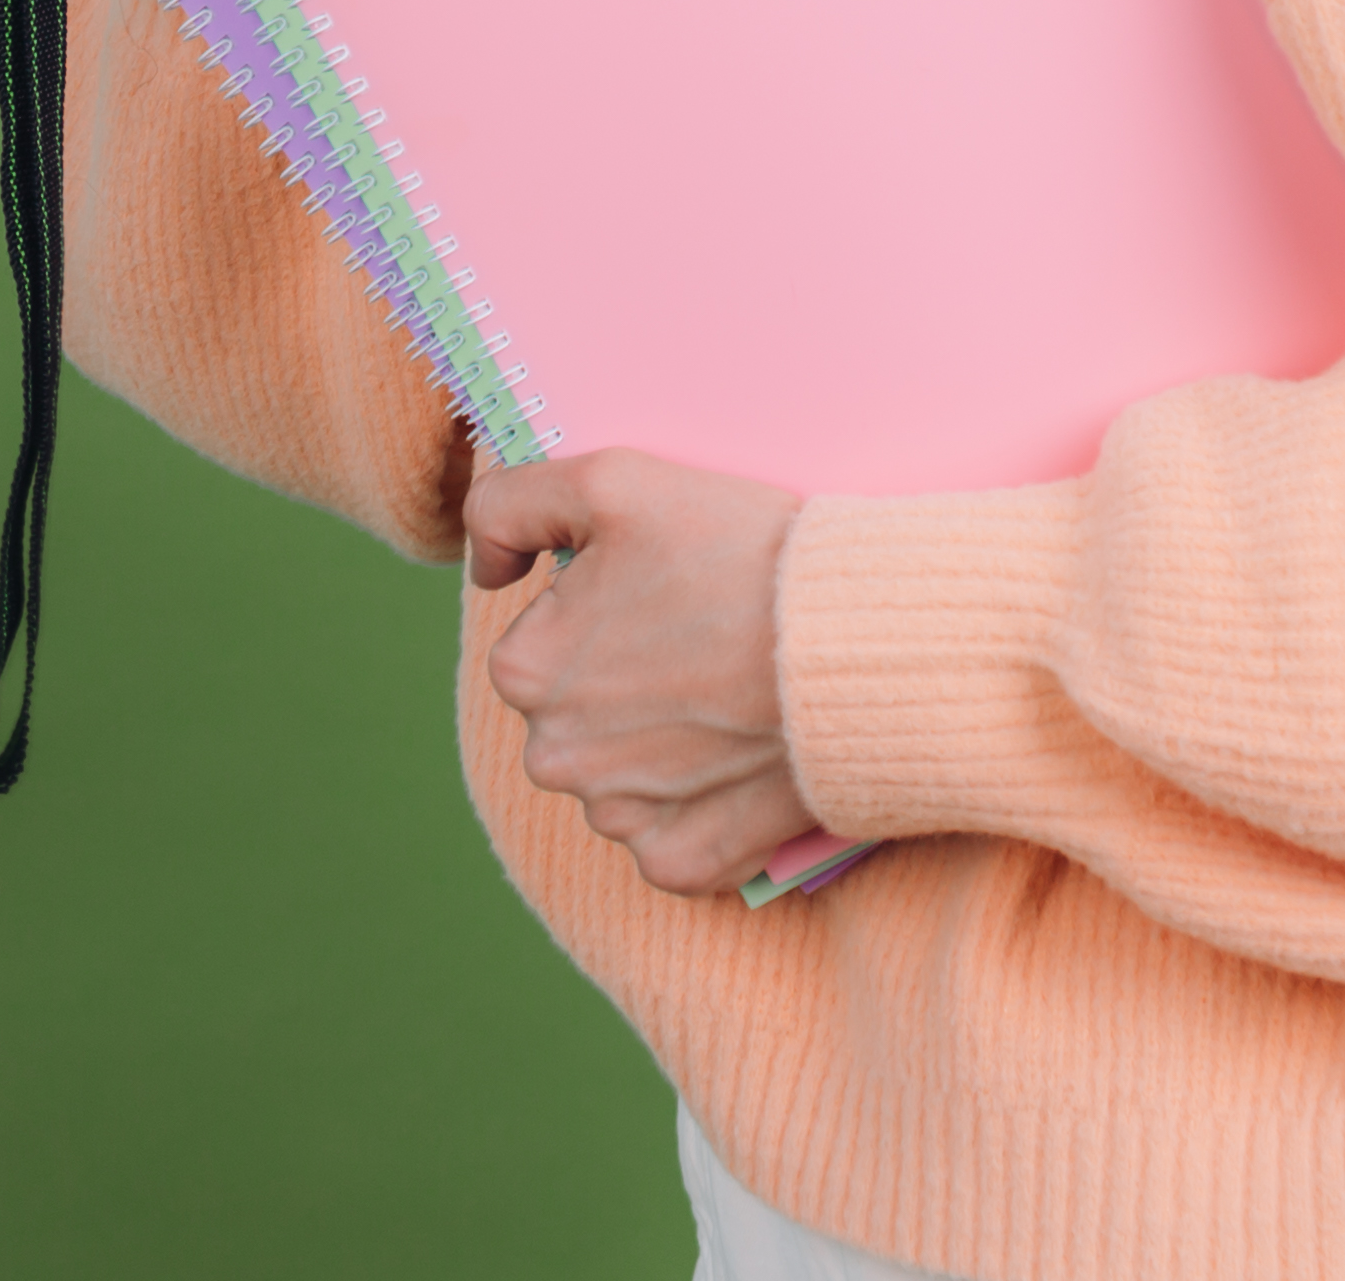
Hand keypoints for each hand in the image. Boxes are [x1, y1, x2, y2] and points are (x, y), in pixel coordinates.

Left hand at [467, 450, 820, 897]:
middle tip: (706, 639)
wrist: (858, 642)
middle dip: (627, 681)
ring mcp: (620, 819)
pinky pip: (674, 838)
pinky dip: (705, 808)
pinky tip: (743, 758)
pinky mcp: (684, 863)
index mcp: (526, 671)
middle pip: (578, 712)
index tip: (666, 593)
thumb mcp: (612, 483)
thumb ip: (510, 506)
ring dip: (664, 745)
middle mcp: (556, 759)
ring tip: (733, 693)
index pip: (543, 637)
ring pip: (622, 776)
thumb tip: (486, 568)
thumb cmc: (739, 551)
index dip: (606, 607)